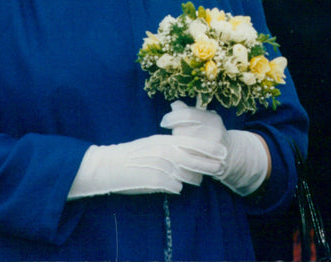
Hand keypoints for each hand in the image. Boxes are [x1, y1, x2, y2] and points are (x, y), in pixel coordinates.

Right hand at [66, 134, 225, 199]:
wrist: (108, 166)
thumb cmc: (128, 156)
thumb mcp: (149, 145)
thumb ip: (166, 146)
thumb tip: (180, 150)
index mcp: (162, 141)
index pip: (191, 142)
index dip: (208, 147)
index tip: (222, 150)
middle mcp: (164, 151)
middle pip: (194, 158)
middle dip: (209, 163)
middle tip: (221, 166)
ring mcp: (161, 166)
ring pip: (187, 174)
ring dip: (194, 178)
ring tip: (198, 180)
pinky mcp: (156, 180)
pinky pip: (175, 186)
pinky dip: (176, 187)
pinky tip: (176, 188)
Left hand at [160, 100, 269, 195]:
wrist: (229, 155)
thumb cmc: (210, 132)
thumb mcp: (203, 118)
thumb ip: (188, 111)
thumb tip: (175, 105)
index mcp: (212, 120)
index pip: (187, 114)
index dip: (172, 117)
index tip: (164, 122)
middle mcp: (214, 134)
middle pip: (182, 132)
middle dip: (175, 133)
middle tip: (176, 135)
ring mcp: (213, 151)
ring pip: (181, 148)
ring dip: (176, 146)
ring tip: (181, 145)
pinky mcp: (209, 166)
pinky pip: (185, 162)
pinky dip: (180, 158)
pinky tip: (181, 156)